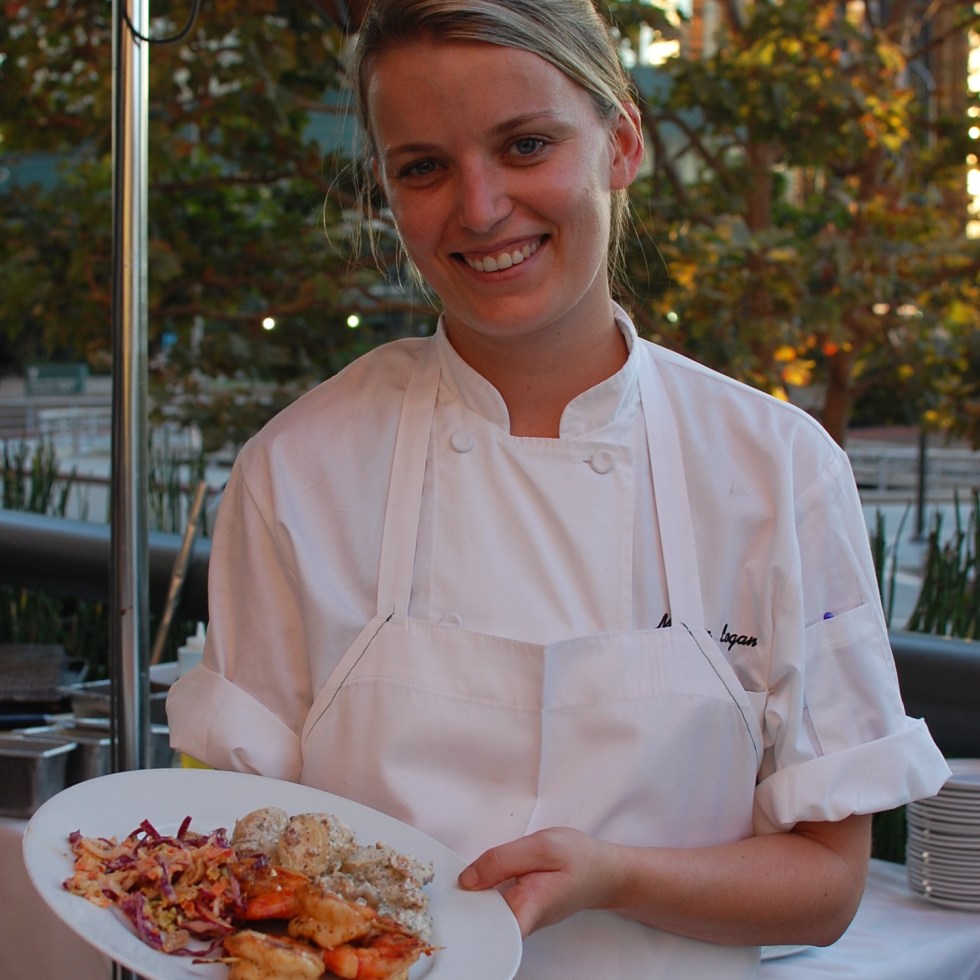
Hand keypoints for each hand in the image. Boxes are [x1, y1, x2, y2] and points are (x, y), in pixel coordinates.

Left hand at [457, 827, 622, 937]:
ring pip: (485, 915)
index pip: (490, 934)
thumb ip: (503, 860)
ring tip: (460, 882)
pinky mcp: (519, 913)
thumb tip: (468, 878)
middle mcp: (522, 923)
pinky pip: (493, 908)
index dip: (466, 924)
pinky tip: (478, 880)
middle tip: (448, 888)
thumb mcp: (542, 846)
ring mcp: (520, 921)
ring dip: (471, 899)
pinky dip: (483, 895)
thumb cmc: (580, 858)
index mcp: (527, 909)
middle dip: (462, 906)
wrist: (605, 872)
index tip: (449, 911)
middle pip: (481, 925)